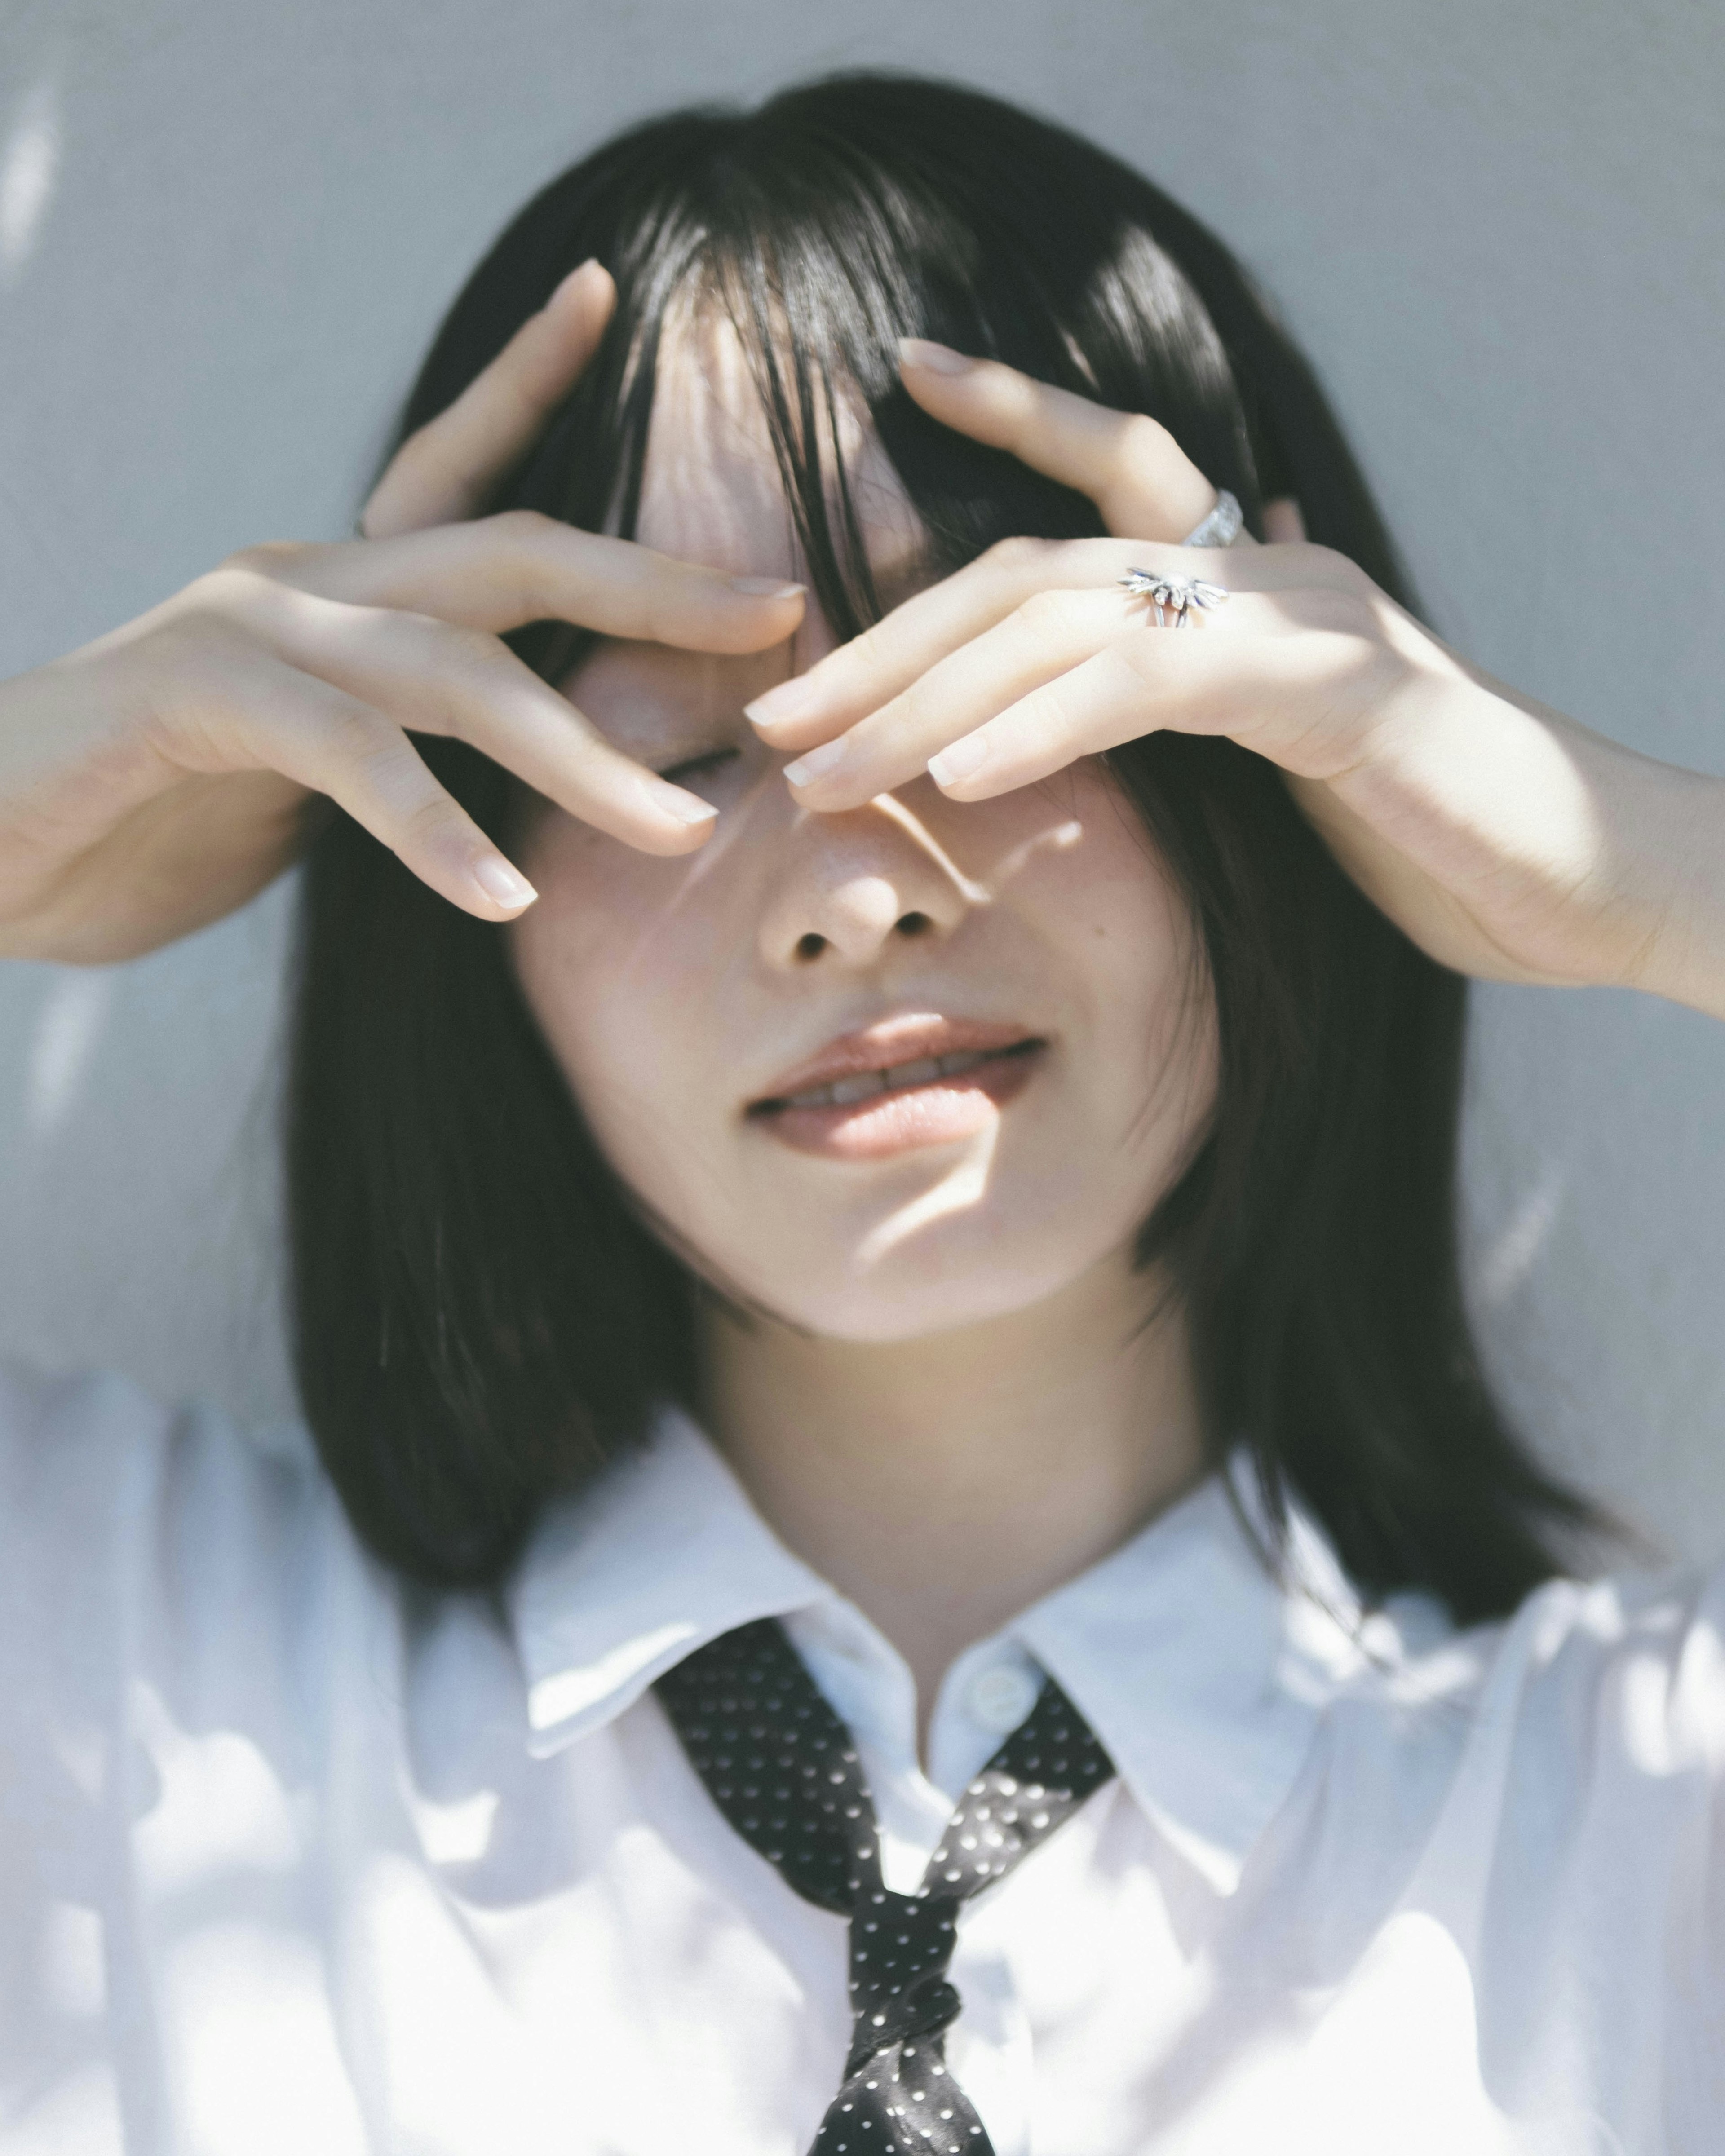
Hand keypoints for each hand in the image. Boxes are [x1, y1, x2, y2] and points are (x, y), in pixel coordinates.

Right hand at [0, 260, 805, 963]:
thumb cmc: (146, 819)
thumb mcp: (306, 785)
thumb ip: (406, 752)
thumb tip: (535, 785)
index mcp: (333, 590)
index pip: (449, 469)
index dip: (526, 381)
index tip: (603, 294)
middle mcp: (299, 583)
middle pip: (504, 552)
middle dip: (648, 583)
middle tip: (778, 613)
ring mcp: (244, 631)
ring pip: (449, 669)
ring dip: (576, 753)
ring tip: (677, 828)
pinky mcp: (192, 700)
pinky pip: (345, 755)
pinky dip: (431, 827)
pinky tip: (501, 894)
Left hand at [745, 342, 1724, 1019]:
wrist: (1577, 878)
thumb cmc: (1423, 834)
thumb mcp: (1277, 767)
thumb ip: (1192, 714)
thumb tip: (1100, 703)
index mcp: (1246, 576)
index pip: (1115, 461)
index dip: (1012, 408)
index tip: (904, 370)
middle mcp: (1263, 568)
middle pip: (1031, 574)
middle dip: (888, 643)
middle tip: (774, 715)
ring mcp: (1298, 616)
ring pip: (1065, 627)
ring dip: (923, 703)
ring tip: (818, 772)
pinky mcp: (1329, 688)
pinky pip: (1154, 688)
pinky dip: (1045, 726)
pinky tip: (956, 773)